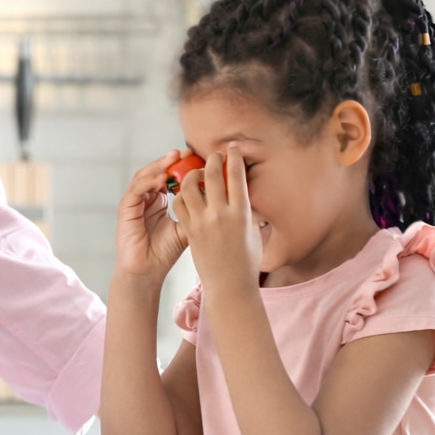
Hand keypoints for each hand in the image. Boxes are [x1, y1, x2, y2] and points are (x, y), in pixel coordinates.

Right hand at [113, 151, 190, 283]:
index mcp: (159, 201)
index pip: (169, 176)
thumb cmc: (164, 254)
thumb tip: (220, 200)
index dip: (182, 166)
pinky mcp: (126, 210)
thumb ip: (197, 213)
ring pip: (144, 176)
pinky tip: (160, 178)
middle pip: (156, 171)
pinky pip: (136, 190)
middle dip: (170, 161)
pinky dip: (148, 182)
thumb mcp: (187, 229)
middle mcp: (146, 198)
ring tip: (173, 159)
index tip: (199, 158)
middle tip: (186, 152)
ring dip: (159, 166)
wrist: (147, 273)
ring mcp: (135, 203)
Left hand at [175, 147, 260, 289]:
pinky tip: (186, 194)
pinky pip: (180, 204)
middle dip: (212, 159)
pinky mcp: (189, 230)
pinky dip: (182, 195)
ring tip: (196, 174)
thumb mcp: (253, 232)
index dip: (234, 158)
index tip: (232, 149)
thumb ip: (247, 211)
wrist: (230, 285)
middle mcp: (221, 214)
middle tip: (213, 155)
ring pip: (190, 186)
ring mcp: (202, 222)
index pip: (237, 176)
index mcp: (242, 212)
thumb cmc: (247, 261)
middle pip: (213, 174)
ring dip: (192, 175)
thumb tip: (244, 195)